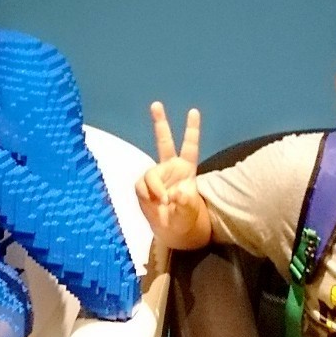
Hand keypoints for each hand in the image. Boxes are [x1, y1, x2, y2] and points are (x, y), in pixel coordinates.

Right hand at [135, 103, 208, 249]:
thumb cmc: (186, 221)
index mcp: (187, 171)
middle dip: (159, 123)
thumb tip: (174, 193)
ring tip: (162, 202)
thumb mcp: (191, 215)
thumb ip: (186, 203)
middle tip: (156, 104)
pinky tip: (154, 204)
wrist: (172, 232)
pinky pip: (141, 187)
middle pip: (164, 142)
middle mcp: (170, 169)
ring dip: (155, 187)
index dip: (192, 130)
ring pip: (150, 174)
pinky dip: (147, 196)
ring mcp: (156, 177)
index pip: (190, 147)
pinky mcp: (144, 188)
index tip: (194, 111)